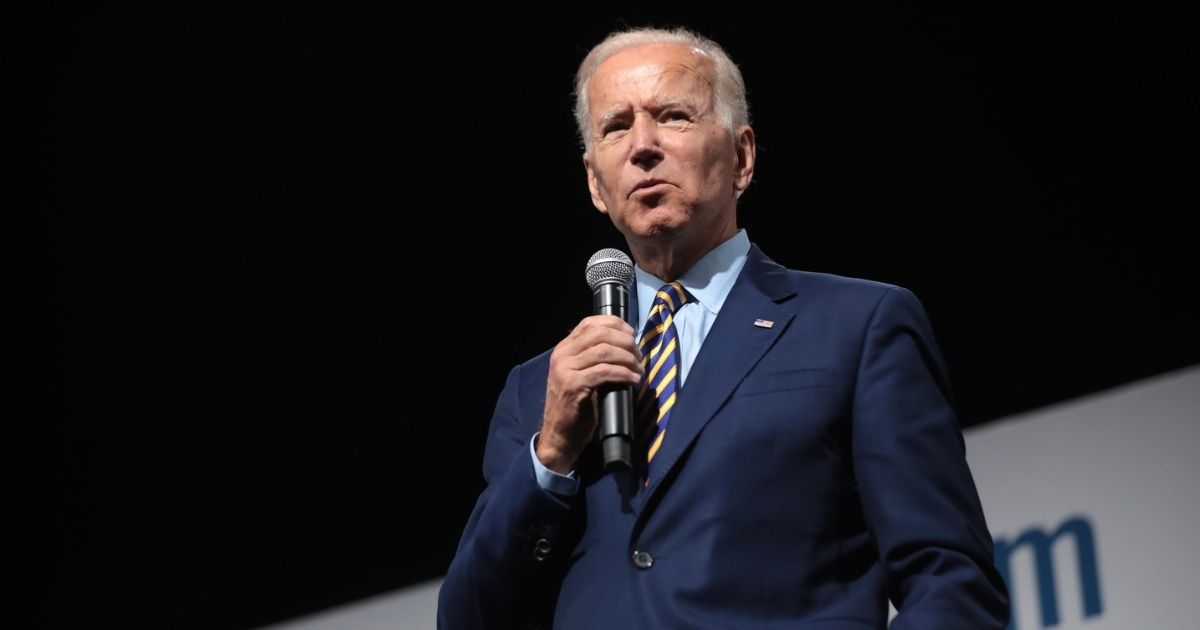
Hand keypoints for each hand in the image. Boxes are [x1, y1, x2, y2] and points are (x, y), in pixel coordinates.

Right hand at [537, 315, 642, 473]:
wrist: (559, 434)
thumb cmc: (575, 406)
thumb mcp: (581, 374)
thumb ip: (593, 357)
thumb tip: (625, 344)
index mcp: (564, 348)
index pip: (590, 322)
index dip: (615, 324)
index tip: (632, 335)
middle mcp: (562, 354)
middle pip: (600, 334)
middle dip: (625, 342)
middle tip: (638, 356)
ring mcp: (565, 369)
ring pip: (604, 351)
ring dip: (628, 359)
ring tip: (638, 369)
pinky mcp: (573, 385)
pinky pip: (604, 371)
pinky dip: (623, 373)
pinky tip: (633, 379)